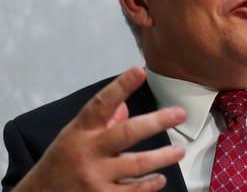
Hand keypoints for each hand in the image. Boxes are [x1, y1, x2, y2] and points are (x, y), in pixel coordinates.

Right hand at [14, 67, 185, 191]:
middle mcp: (88, 152)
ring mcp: (95, 178)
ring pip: (137, 164)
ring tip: (179, 151)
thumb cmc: (61, 163)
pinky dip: (149, 185)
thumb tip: (123, 106)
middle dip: (157, 121)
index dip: (121, 86)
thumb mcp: (74, 137)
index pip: (101, 104)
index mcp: (81, 132)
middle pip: (127, 132)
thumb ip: (99, 122)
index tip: (139, 71)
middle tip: (180, 114)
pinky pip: (133, 190)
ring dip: (163, 157)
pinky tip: (159, 179)